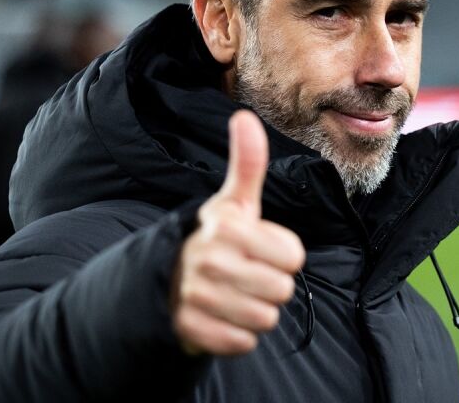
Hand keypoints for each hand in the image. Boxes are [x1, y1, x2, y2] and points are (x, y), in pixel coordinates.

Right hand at [171, 110, 306, 355]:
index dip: (284, 256)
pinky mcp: (189, 330)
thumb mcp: (233, 203)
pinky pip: (243, 343)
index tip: (259, 250)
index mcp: (227, 227)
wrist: (165, 280)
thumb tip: (243, 115)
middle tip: (247, 276)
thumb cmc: (214, 239)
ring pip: (265, 319)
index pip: (294, 256)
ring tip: (234, 296)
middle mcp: (209, 260)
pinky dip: (238, 336)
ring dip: (255, 312)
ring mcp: (196, 296)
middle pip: (282, 289)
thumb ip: (246, 164)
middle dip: (271, 287)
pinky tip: (222, 317)